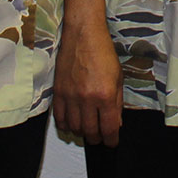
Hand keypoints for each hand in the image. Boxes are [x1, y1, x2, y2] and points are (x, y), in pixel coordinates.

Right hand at [54, 21, 124, 146]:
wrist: (83, 35)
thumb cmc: (103, 53)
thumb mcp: (118, 78)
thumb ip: (117, 103)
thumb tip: (116, 123)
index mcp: (105, 95)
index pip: (109, 128)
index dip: (111, 139)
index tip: (112, 142)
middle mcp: (87, 98)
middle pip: (90, 132)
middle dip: (97, 139)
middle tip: (100, 137)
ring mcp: (71, 96)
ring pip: (74, 128)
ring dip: (81, 133)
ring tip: (87, 130)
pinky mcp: (58, 92)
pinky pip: (59, 118)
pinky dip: (65, 126)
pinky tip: (71, 124)